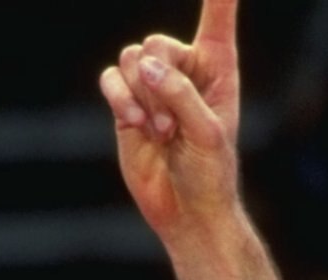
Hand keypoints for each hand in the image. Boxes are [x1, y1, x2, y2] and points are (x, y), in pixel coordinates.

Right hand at [101, 0, 240, 242]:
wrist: (188, 212)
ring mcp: (152, 85)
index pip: (216, 20)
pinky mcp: (127, 102)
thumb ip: (181, 94)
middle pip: (156, 43)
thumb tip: (144, 66)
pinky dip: (121, 98)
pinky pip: (111, 79)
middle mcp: (184, 70)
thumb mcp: (207, 134)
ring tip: (160, 133)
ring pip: (132, 59)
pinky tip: (137, 124)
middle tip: (171, 127)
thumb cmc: (210, 174)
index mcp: (216, 69)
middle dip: (159, 82)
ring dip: (142, 97)